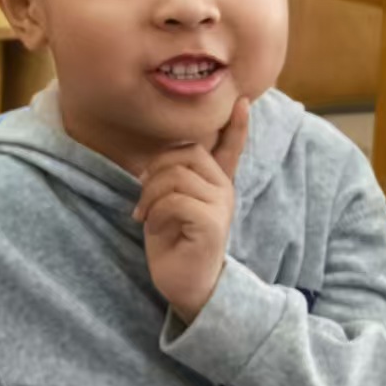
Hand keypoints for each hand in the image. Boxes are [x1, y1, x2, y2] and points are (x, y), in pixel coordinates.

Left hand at [133, 99, 249, 324]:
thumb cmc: (172, 242)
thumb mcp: (167, 204)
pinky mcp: (211, 223)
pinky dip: (155, 211)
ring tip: (145, 214)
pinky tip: (152, 225)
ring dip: (150, 194)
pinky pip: (175, 200)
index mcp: (214, 183)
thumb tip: (152, 160)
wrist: (184, 284)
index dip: (236, 126)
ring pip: (175, 175)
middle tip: (144, 199)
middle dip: (153, 171)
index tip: (241, 101)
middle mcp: (223, 190)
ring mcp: (221, 205)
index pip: (229, 148)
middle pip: (184, 154)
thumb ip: (170, 179)